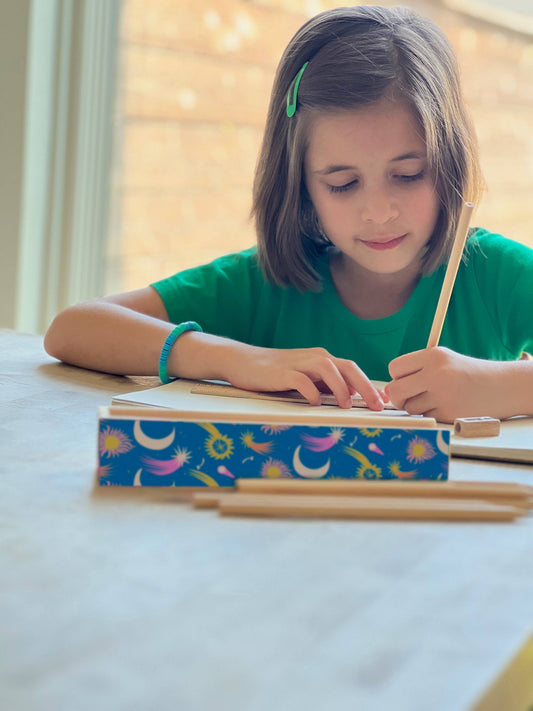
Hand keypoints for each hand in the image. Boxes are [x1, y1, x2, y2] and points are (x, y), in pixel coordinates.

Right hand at [223, 344, 384, 409]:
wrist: (242, 361)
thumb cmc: (275, 374)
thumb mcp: (304, 378)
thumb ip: (324, 385)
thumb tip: (350, 397)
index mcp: (322, 359)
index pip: (353, 369)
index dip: (370, 385)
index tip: (384, 402)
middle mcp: (314, 357)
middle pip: (347, 367)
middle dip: (365, 386)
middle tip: (378, 406)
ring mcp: (298, 363)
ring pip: (328, 368)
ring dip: (340, 386)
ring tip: (347, 404)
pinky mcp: (281, 372)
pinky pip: (301, 379)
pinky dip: (311, 391)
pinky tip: (315, 402)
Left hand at [387, 346, 510, 422]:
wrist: (502, 386)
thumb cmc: (466, 373)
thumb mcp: (443, 360)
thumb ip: (415, 371)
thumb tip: (385, 391)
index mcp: (433, 356)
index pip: (394, 368)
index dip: (396, 377)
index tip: (406, 380)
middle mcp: (436, 374)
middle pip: (395, 390)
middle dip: (398, 397)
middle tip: (409, 396)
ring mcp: (443, 395)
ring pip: (409, 407)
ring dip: (416, 406)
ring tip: (435, 398)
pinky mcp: (449, 413)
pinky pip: (425, 416)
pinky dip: (431, 414)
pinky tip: (447, 405)